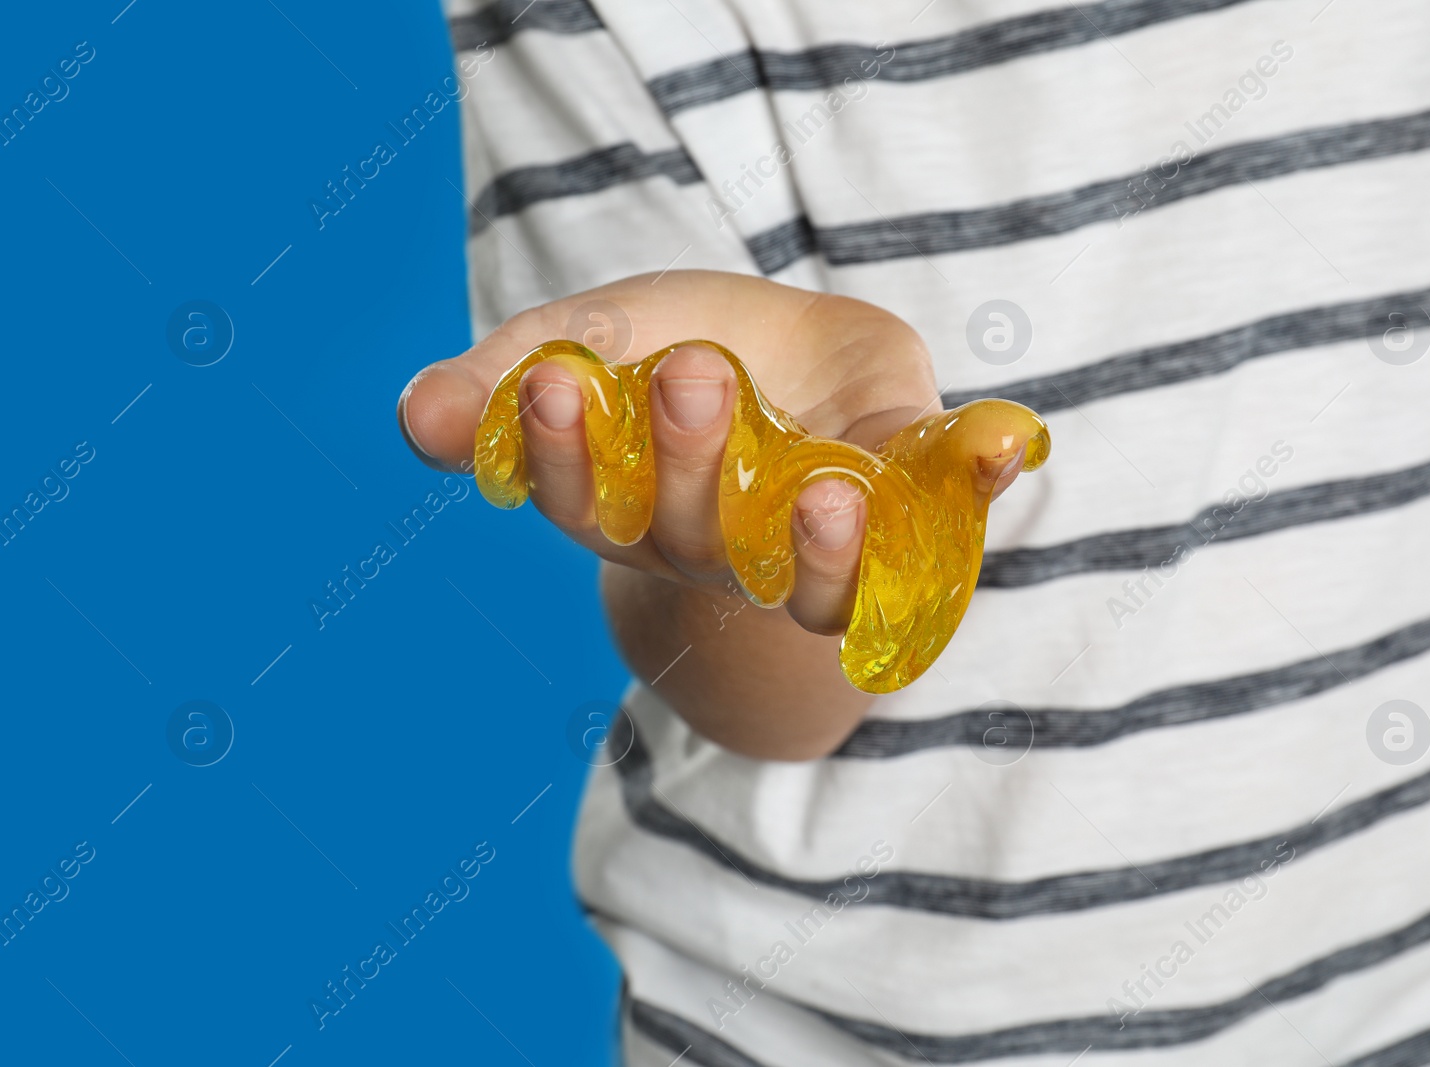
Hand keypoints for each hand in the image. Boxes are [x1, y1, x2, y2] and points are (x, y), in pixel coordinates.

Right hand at [396, 270, 1030, 636]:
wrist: (803, 358)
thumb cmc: (677, 359)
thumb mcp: (587, 345)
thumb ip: (507, 382)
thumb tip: (411, 423)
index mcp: (637, 514)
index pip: (590, 503)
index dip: (568, 453)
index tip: (555, 383)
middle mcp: (725, 552)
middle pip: (700, 536)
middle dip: (691, 462)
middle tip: (691, 374)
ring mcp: (824, 546)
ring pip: (817, 580)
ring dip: (826, 543)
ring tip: (832, 490)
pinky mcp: (911, 516)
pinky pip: (946, 526)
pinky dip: (977, 483)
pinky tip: (1005, 442)